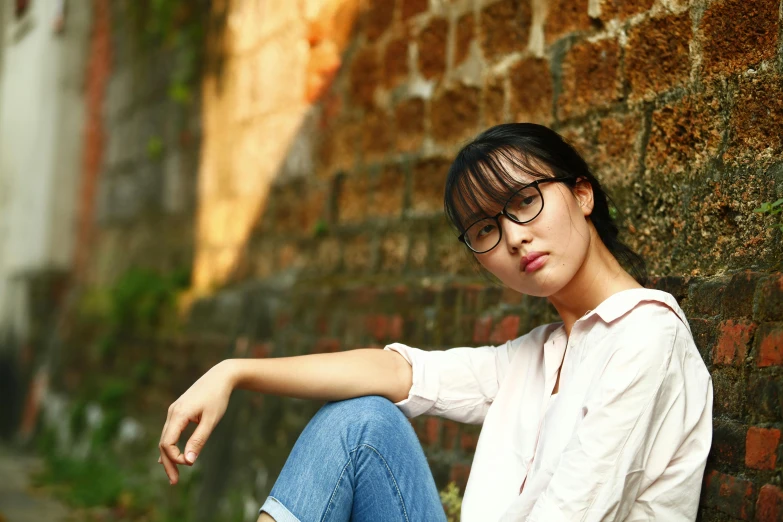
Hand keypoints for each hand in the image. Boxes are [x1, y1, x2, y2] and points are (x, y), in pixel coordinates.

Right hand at [158, 360, 234, 483]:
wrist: (221, 376)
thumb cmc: (218, 397)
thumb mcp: (211, 421)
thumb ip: (198, 440)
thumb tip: (188, 462)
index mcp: (178, 414)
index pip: (167, 443)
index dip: (175, 458)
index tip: (190, 464)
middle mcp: (172, 413)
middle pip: (163, 443)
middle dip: (168, 463)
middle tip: (174, 483)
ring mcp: (174, 411)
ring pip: (166, 438)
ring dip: (169, 456)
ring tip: (173, 475)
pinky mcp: (179, 410)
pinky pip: (170, 431)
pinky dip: (170, 446)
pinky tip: (170, 457)